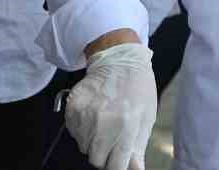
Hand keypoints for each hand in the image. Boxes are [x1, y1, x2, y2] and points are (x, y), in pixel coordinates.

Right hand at [65, 42, 156, 169]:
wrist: (119, 60)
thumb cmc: (138, 89)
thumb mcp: (146, 117)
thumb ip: (138, 147)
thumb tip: (135, 169)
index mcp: (126, 127)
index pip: (115, 167)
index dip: (117, 165)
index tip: (119, 159)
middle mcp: (103, 124)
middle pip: (96, 160)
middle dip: (105, 153)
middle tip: (114, 135)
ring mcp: (84, 117)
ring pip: (84, 147)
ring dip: (94, 140)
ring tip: (106, 119)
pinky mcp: (71, 111)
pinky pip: (75, 133)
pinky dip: (84, 129)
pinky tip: (95, 113)